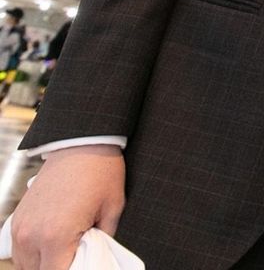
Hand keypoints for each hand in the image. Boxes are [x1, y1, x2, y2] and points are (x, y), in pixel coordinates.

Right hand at [9, 145, 123, 269]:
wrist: (81, 140)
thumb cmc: (101, 171)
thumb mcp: (113, 208)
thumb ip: (103, 241)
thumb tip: (97, 258)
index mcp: (56, 237)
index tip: (83, 265)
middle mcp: (31, 236)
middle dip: (59, 267)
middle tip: (77, 256)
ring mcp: (20, 228)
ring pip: (26, 265)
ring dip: (44, 264)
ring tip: (66, 250)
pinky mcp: (16, 219)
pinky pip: (19, 250)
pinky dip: (32, 253)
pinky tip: (51, 244)